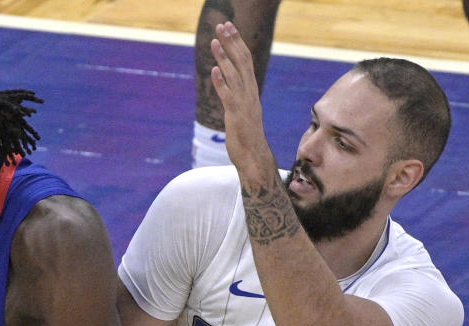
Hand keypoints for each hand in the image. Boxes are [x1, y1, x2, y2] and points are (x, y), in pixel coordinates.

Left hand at [209, 22, 276, 178]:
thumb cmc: (247, 135)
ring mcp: (244, 104)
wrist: (254, 157)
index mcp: (251, 90)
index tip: (229, 28)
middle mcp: (250, 93)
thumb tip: (229, 83)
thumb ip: (238, 95)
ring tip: (214, 42)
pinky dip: (221, 82)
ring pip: (235, 75)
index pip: (246, 60)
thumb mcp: (243, 110)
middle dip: (232, 42)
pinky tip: (214, 70)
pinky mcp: (236, 116)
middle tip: (223, 25)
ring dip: (224, 57)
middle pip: (242, 62)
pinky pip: (228, 96)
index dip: (238, 42)